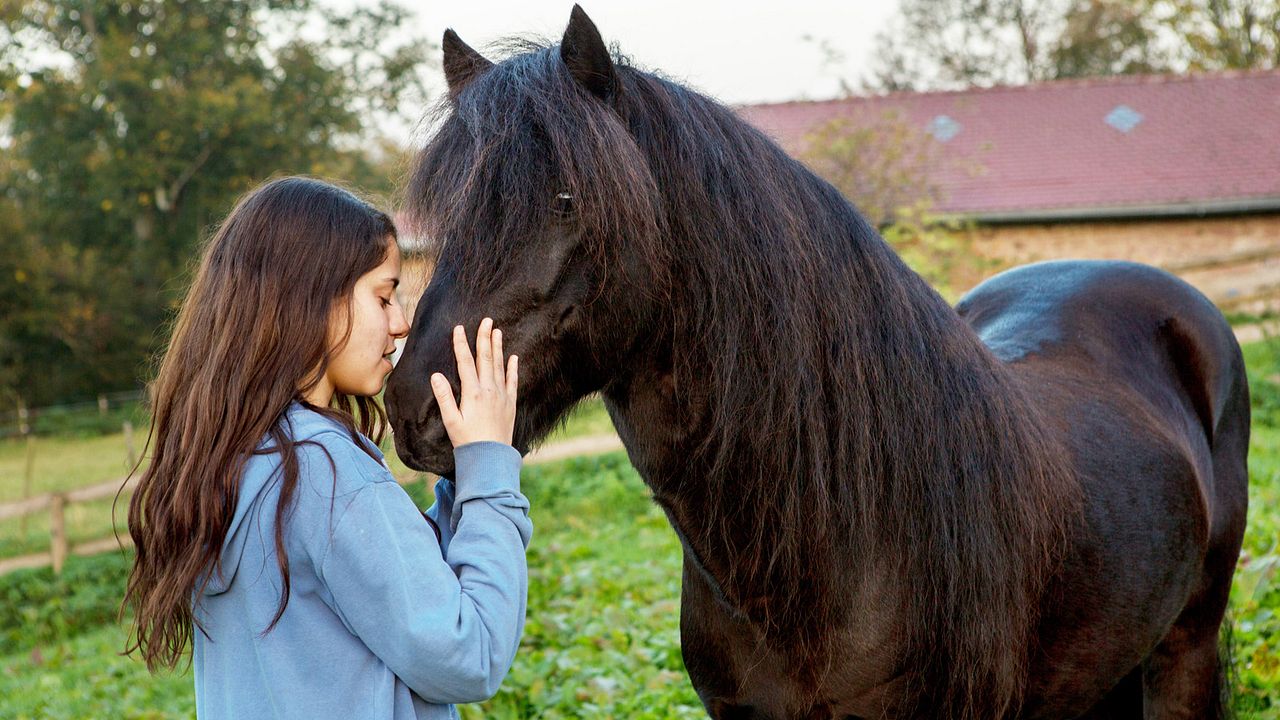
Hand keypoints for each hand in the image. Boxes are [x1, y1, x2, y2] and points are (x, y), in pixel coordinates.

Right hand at [430, 318, 517, 447]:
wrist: (491, 457)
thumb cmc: (467, 441)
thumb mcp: (451, 420)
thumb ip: (444, 397)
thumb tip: (436, 375)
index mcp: (472, 393)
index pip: (466, 362)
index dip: (461, 344)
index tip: (459, 328)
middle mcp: (489, 390)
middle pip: (485, 358)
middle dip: (484, 338)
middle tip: (486, 320)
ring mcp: (502, 396)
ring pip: (499, 366)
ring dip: (498, 347)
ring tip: (498, 331)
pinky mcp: (511, 403)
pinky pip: (512, 381)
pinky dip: (512, 368)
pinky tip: (513, 357)